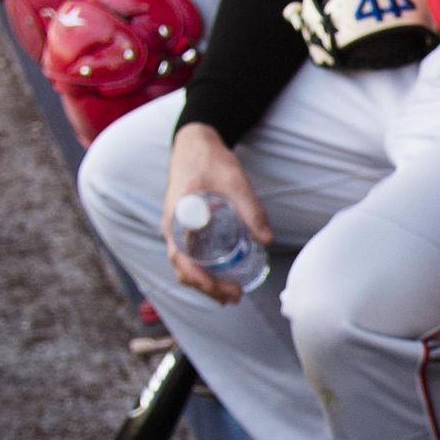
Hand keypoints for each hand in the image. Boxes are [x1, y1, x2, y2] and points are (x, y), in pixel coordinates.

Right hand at [160, 121, 270, 302]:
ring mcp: (178, 229)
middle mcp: (173, 229)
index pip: (180, 261)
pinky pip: (190, 255)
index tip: (222, 290)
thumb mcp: (235, 182)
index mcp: (177, 219)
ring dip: (205, 284)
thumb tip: (267, 240)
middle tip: (235, 296)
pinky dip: (203, 271)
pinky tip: (223, 277)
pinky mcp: (186, 227)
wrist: (195, 142)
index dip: (200, 281)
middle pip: (183, 270)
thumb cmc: (211, 159)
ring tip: (231, 295)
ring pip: (185, 266)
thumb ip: (251, 210)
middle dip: (207, 288)